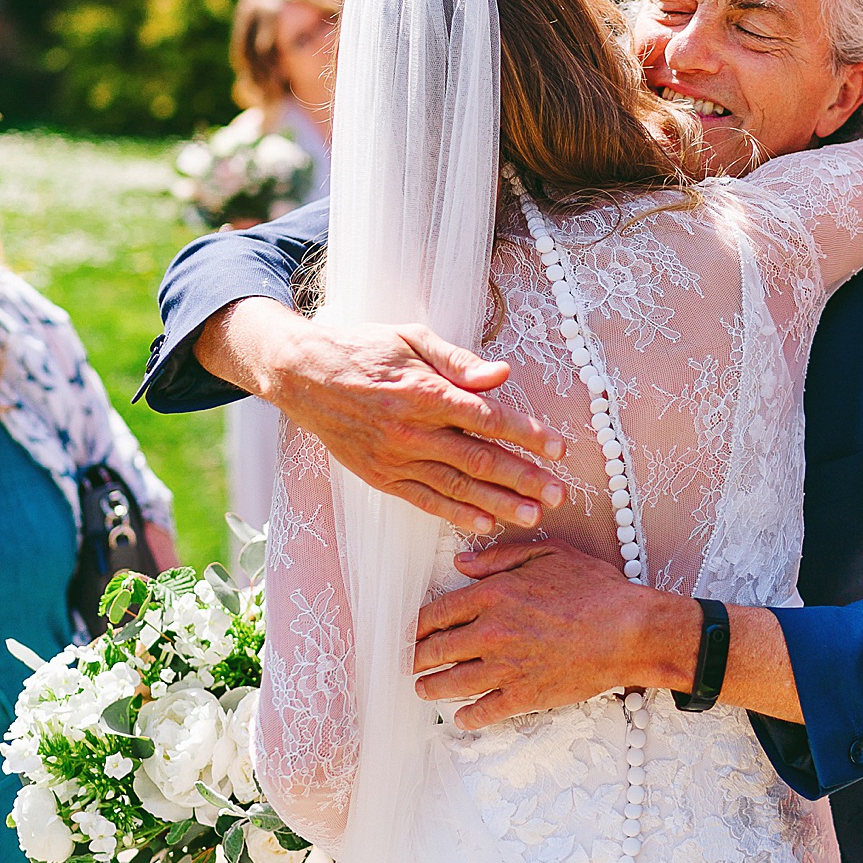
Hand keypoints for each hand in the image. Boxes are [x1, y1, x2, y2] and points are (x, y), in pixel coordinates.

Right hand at [206, 299, 567, 533]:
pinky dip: (454, 515)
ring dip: (498, 505)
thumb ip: (458, 360)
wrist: (302, 375)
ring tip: (533, 517)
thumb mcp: (411, 337)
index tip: (558, 448)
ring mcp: (394, 459)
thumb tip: (502, 375)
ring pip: (456, 488)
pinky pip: (423, 501)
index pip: (488, 419)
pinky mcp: (380, 477)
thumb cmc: (362, 349)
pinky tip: (483, 525)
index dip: (527, 435)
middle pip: (479, 461)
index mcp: (424, 392)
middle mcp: (411, 431)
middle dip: (524, 479)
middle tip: (560, 495)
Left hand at [412, 539, 695, 729]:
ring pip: (452, 683)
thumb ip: (498, 558)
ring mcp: (506, 667)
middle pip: (436, 650)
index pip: (437, 613)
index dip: (417, 626)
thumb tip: (460, 564)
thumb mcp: (547, 554)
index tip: (410, 633)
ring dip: (432, 688)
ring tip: (423, 690)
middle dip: (417, 659)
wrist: (630, 631)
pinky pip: (484, 711)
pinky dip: (467, 717)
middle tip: (408, 664)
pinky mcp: (525, 696)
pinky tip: (459, 717)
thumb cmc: (595, 588)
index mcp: (493, 594)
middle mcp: (491, 632)